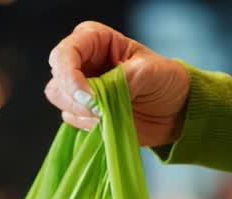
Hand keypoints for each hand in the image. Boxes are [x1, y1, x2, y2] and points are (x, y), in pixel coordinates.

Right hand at [46, 21, 190, 146]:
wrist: (174, 110)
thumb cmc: (165, 80)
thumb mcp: (150, 72)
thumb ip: (122, 80)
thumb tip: (97, 97)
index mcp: (95, 40)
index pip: (65, 54)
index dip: (70, 77)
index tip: (90, 97)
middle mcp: (82, 61)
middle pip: (57, 80)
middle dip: (77, 100)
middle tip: (103, 109)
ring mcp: (80, 87)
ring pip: (60, 101)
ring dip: (84, 113)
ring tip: (112, 112)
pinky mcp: (82, 110)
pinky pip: (72, 119)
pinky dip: (89, 125)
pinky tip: (110, 120)